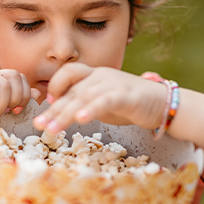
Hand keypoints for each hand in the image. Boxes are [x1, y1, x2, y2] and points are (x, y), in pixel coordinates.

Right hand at [0, 69, 38, 125]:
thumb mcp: (3, 120)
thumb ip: (18, 106)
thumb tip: (37, 93)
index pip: (19, 78)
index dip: (24, 95)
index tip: (15, 112)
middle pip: (14, 75)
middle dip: (17, 98)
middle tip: (5, 114)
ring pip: (3, 83)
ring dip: (0, 106)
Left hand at [33, 64, 167, 134]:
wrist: (165, 103)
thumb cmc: (130, 104)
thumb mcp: (102, 101)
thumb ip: (83, 102)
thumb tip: (59, 111)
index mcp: (94, 75)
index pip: (68, 73)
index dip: (55, 86)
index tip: (47, 103)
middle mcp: (101, 76)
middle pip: (72, 92)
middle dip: (53, 110)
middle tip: (39, 125)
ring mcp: (113, 83)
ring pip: (83, 98)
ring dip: (65, 115)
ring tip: (52, 129)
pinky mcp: (126, 95)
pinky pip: (105, 101)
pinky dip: (91, 109)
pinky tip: (80, 119)